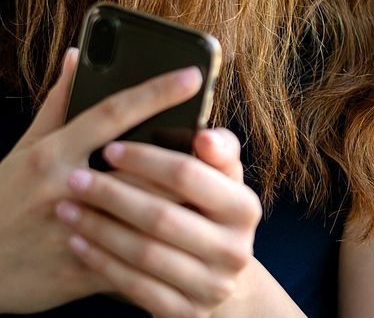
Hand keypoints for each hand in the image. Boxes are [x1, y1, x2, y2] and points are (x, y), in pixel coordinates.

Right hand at [0, 49, 206, 311]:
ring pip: (147, 213)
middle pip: (146, 167)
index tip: (194, 75)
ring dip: (183, 205)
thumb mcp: (24, 150)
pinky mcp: (78, 270)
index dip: (157, 91)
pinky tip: (184, 243)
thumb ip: (58, 105)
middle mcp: (62, 187)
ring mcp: (72, 230)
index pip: (114, 112)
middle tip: (219, 152)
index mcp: (52, 153)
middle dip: (187, 161)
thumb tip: (80, 56)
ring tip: (212, 196)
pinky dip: (161, 251)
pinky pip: (133, 259)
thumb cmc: (1, 201)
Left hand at [55, 130, 261, 316]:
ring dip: (99, 229)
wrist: (220, 278)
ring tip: (67, 208)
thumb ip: (219, 150)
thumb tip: (204, 135)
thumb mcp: (224, 180)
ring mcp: (211, 285)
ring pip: (143, 253)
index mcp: (245, 208)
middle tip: (74, 178)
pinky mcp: (184, 313)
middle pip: (162, 216)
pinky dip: (101, 262)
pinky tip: (77, 242)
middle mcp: (235, 249)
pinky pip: (133, 286)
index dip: (146, 160)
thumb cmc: (212, 212)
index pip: (190, 175)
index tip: (109, 148)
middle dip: (112, 195)